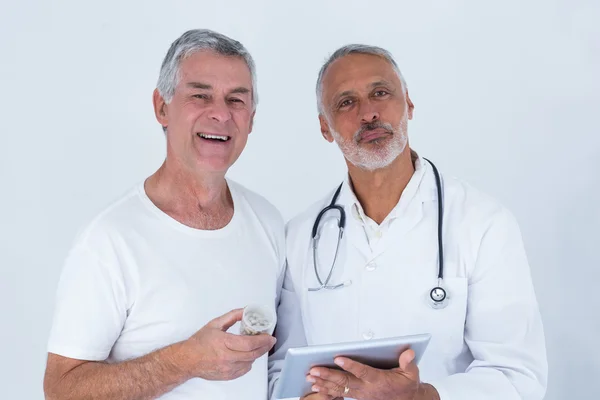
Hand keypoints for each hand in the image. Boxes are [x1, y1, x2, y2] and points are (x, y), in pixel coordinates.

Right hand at [182, 308, 276, 380]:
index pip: (249, 343)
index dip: (262, 340)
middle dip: (265, 347)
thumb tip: (246, 310)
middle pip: (253, 354)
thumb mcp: (215, 324)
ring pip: (250, 362)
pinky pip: (244, 369)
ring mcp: (227, 369)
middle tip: (270, 340)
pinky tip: (248, 355)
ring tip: (259, 346)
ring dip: (257, 354)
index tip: (269, 336)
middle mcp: (226, 358)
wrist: (187, 359)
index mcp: (223, 343)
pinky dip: (249, 362)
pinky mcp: (228, 376)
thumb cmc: (199, 342)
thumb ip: (232, 316)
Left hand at [306, 348, 437, 399]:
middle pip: (345, 381)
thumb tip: (408, 353)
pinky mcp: (358, 396)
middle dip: (328, 375)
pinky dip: (327, 390)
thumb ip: (408, 363)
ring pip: (340, 388)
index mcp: (379, 380)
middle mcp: (367, 388)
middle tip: (314, 369)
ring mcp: (361, 394)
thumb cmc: (407, 385)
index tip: (338, 357)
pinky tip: (316, 387)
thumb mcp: (411, 373)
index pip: (363, 372)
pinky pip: (340, 394)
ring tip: (311, 377)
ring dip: (324, 383)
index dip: (350, 365)